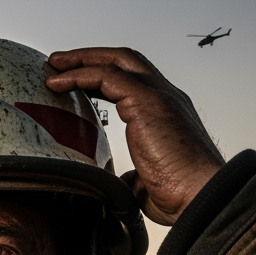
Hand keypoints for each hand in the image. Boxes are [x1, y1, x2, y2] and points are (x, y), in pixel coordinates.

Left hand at [46, 47, 224, 224]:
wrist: (201, 197)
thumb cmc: (180, 195)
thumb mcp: (142, 183)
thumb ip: (128, 175)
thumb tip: (113, 182)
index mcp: (165, 112)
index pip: (131, 80)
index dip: (100, 75)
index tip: (70, 81)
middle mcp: (165, 97)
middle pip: (124, 61)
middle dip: (88, 57)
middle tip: (57, 63)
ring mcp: (158, 96)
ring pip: (116, 61)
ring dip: (81, 60)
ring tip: (54, 65)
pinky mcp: (148, 102)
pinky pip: (107, 77)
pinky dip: (79, 75)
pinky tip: (57, 84)